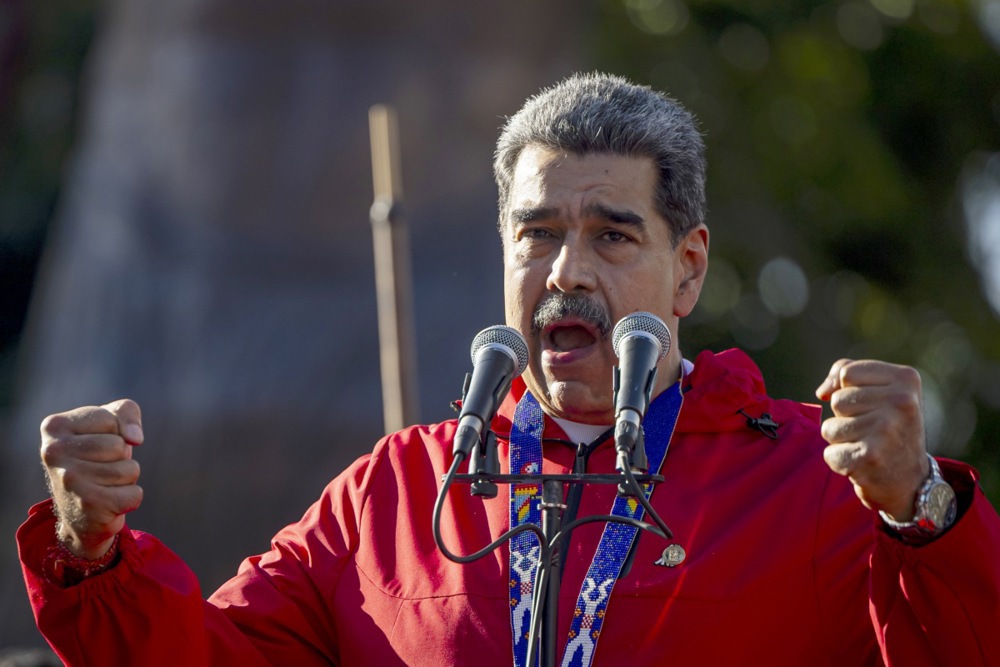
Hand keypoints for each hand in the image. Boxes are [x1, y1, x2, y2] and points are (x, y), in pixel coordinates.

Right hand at [39, 399, 143, 558]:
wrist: (79, 511)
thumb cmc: (97, 456)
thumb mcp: (109, 423)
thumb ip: (126, 412)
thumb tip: (135, 438)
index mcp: (55, 426)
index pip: (110, 420)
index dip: (115, 432)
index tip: (96, 443)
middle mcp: (54, 453)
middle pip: (119, 446)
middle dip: (121, 456)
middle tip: (101, 467)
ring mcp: (69, 480)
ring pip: (130, 469)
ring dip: (126, 477)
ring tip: (104, 483)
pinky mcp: (88, 505)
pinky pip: (134, 494)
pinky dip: (130, 498)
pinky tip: (108, 501)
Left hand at [815, 360, 928, 520]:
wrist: (912, 481)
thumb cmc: (889, 428)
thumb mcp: (881, 391)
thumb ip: (846, 374)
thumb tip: (822, 392)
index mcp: (905, 379)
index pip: (846, 372)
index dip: (847, 389)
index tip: (870, 405)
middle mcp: (901, 402)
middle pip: (837, 400)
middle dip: (846, 417)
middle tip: (873, 431)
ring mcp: (886, 430)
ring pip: (830, 427)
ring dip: (842, 440)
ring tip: (868, 446)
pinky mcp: (870, 457)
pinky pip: (830, 453)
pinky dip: (840, 461)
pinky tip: (863, 464)